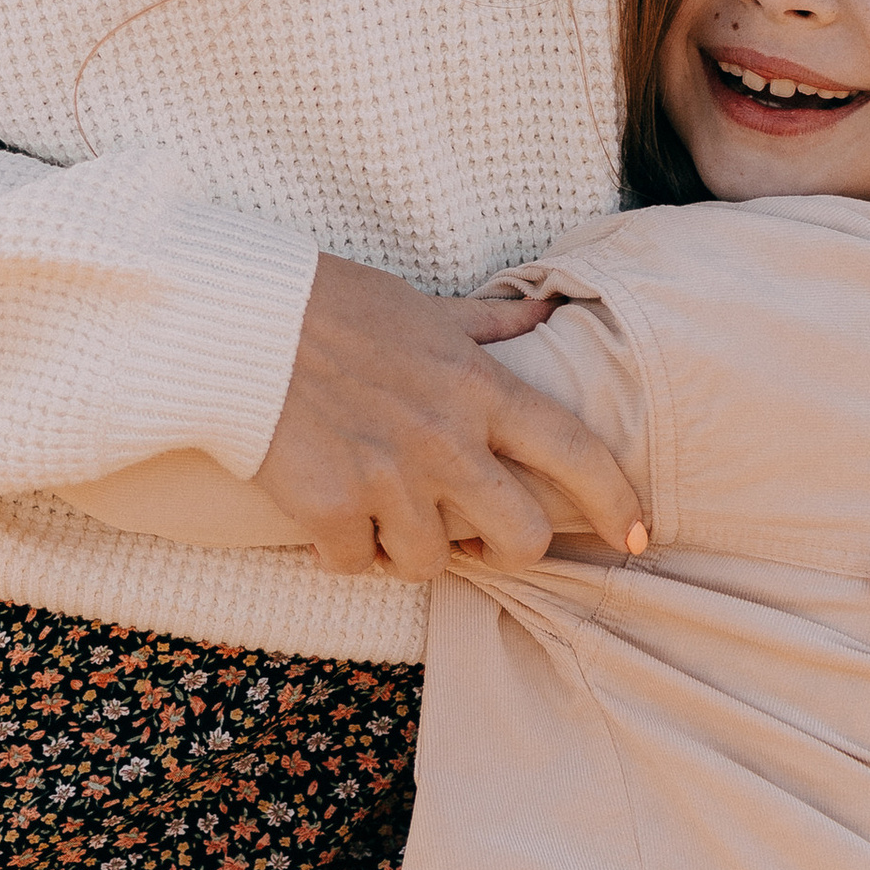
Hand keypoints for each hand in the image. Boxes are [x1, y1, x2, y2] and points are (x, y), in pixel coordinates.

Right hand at [256, 254, 648, 580]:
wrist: (234, 322)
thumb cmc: (327, 305)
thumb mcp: (419, 307)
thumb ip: (487, 326)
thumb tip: (545, 314)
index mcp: (476, 386)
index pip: (576, 452)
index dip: (616, 501)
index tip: (635, 534)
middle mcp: (445, 439)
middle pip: (521, 537)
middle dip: (505, 546)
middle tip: (472, 532)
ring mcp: (389, 479)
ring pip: (434, 563)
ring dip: (411, 549)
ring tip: (383, 515)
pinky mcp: (331, 508)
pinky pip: (357, 564)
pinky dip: (345, 551)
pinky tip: (330, 518)